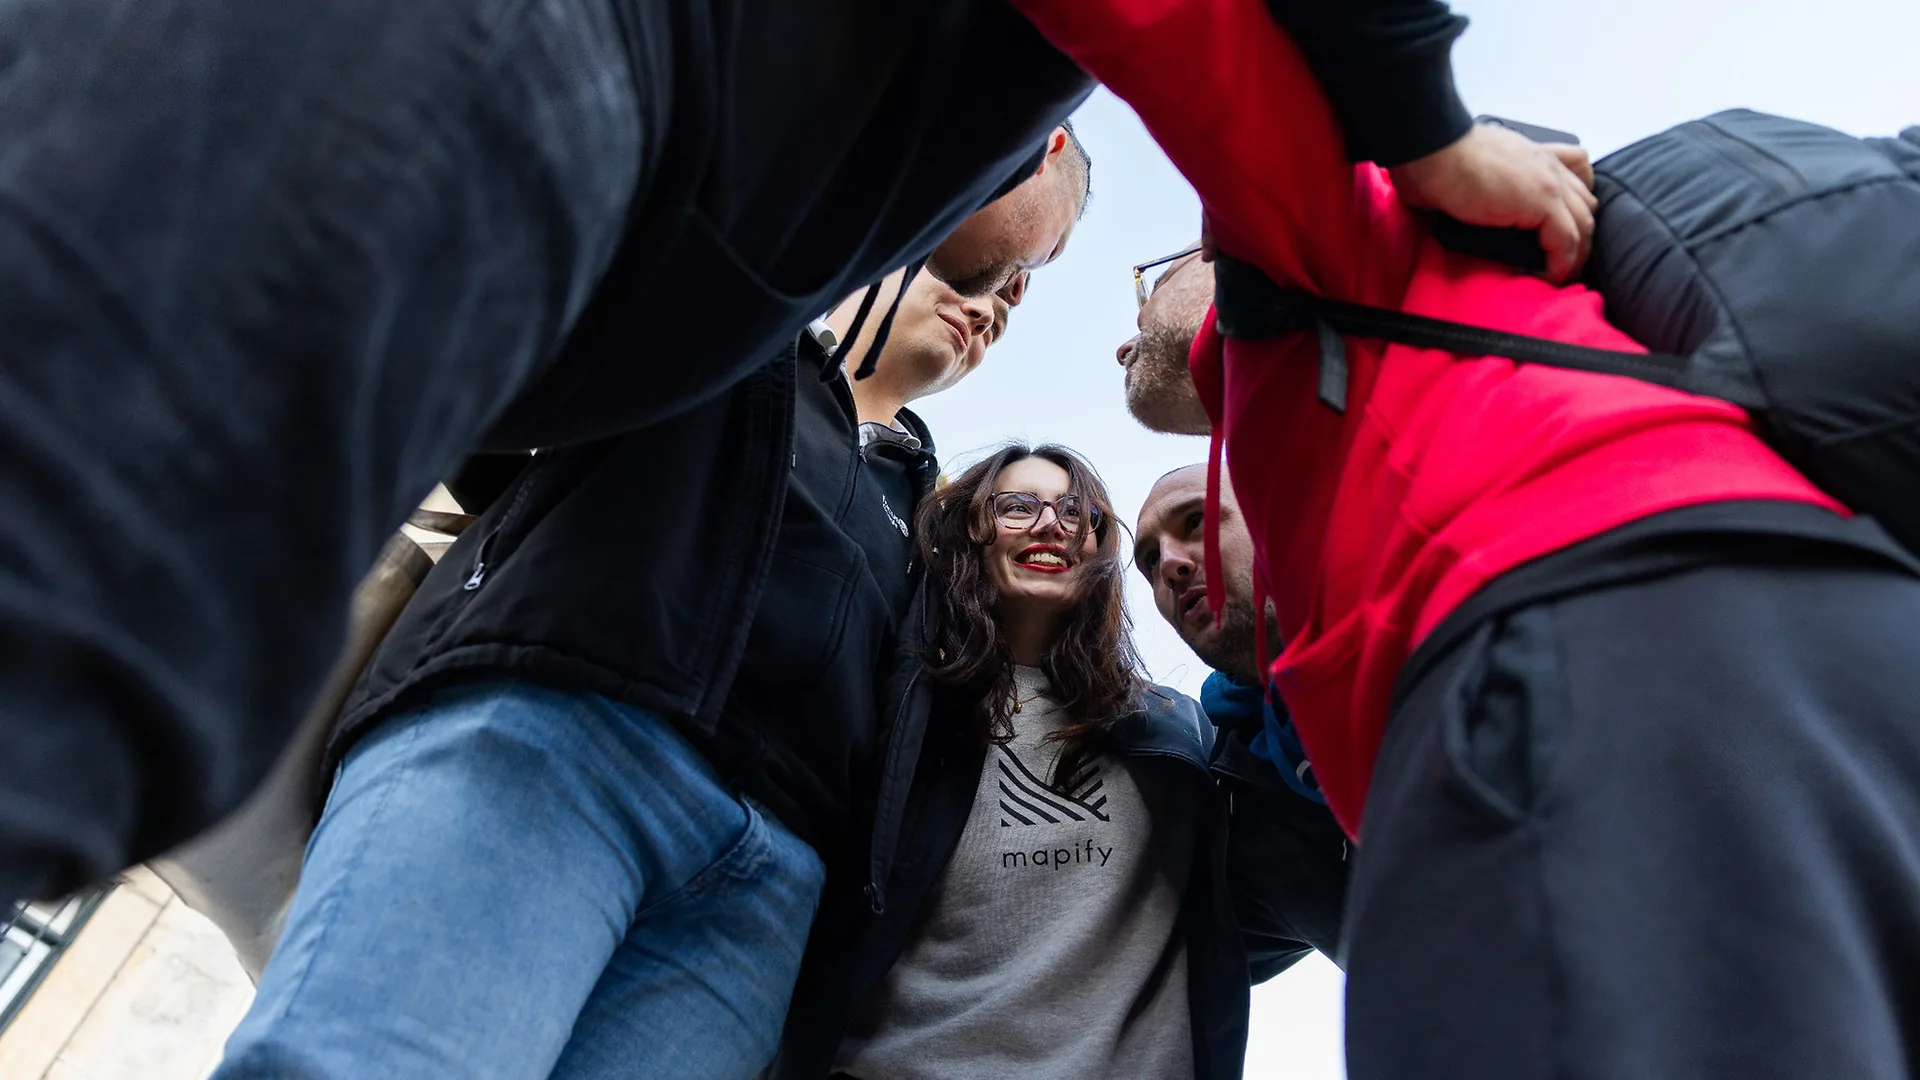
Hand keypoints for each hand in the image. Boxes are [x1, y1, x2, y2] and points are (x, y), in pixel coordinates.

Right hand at [1390, 123, 1598, 282]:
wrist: (1437, 152)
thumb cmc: (1442, 159)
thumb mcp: (1476, 167)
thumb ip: (1489, 185)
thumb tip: (1475, 211)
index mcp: (1535, 155)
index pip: (1577, 173)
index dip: (1574, 205)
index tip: (1562, 228)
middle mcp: (1549, 165)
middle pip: (1586, 204)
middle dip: (1580, 233)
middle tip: (1564, 258)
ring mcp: (1550, 183)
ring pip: (1584, 224)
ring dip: (1576, 253)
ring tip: (1560, 273)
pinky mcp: (1543, 203)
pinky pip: (1566, 241)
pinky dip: (1562, 262)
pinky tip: (1550, 276)